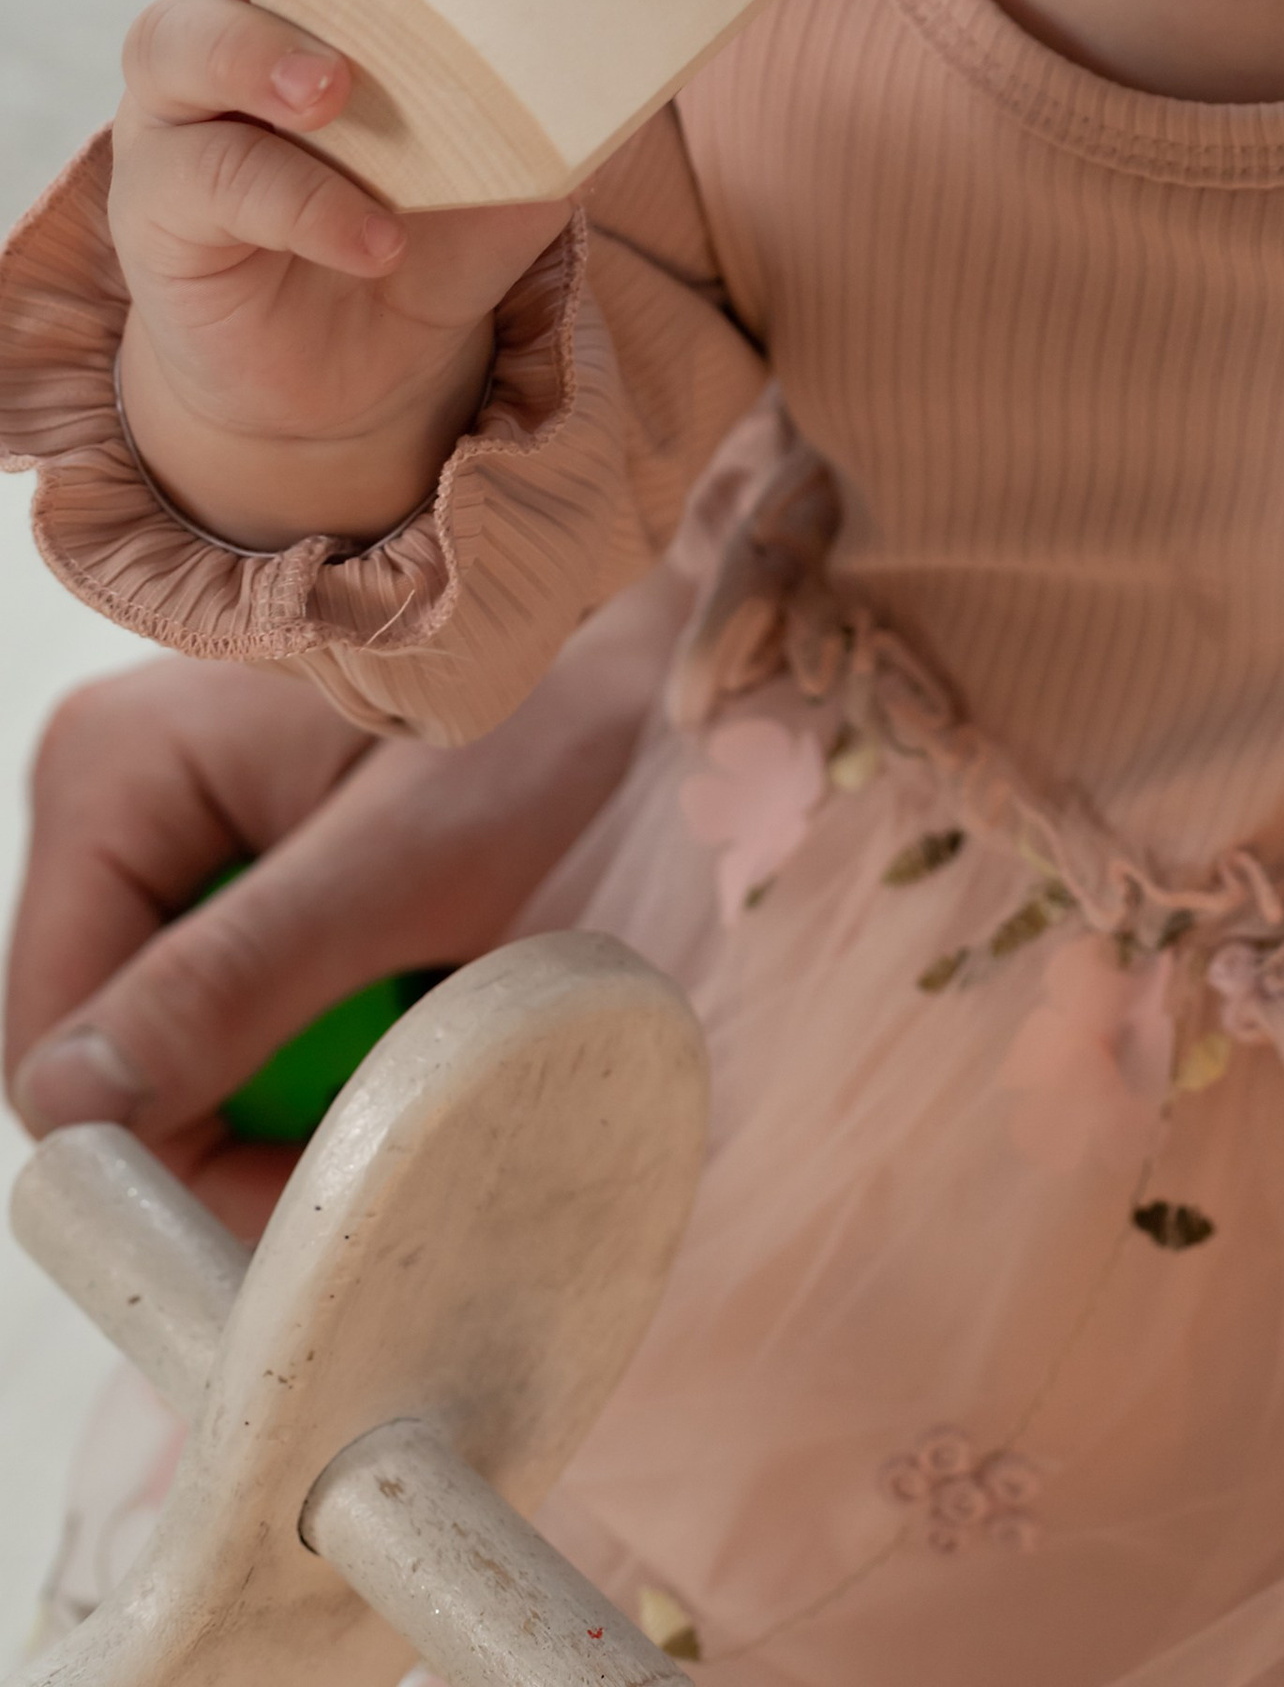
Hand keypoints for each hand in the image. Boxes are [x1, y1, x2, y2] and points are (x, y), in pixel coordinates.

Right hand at [5, 572, 681, 1234]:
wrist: (648, 642)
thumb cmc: (553, 710)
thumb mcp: (410, 858)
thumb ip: (242, 977)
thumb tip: (69, 1106)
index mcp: (110, 773)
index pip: (51, 1048)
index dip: (159, 1161)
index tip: (302, 1217)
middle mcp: (113, 793)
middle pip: (112, 1053)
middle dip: (233, 1129)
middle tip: (383, 1161)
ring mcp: (175, 824)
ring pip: (181, 1040)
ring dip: (293, 1085)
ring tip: (422, 1060)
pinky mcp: (241, 858)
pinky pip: (241, 998)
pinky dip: (323, 1035)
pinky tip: (414, 1007)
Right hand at [107, 0, 568, 547]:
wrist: (360, 374)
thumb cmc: (433, 225)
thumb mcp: (519, 150)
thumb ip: (573, 87)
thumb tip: (688, 11)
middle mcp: (237, 29)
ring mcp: (186, 117)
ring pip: (182, 40)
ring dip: (256, 51)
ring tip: (333, 86)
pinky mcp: (164, 211)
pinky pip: (221, 188)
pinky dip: (302, 206)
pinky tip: (371, 235)